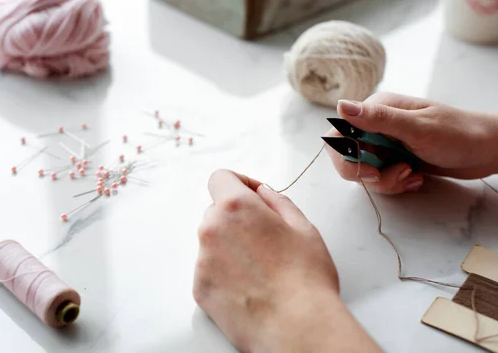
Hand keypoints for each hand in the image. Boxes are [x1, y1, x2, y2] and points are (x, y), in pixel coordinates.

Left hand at [193, 170, 380, 352]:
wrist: (298, 328)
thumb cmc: (306, 279)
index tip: (253, 196)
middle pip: (216, 211)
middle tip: (265, 236)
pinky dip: (225, 272)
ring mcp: (202, 261)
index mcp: (235, 208)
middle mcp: (211, 230)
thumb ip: (277, 201)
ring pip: (213, 242)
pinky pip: (209, 269)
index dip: (239, 183)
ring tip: (261, 267)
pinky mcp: (200, 288)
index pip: (220, 178)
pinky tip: (250, 286)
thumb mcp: (304, 226)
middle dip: (237, 217)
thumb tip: (262, 193)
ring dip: (230, 246)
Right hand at [326, 92, 497, 194]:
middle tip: (397, 175)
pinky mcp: (394, 160)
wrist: (488, 150)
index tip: (371, 171)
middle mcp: (376, 126)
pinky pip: (381, 179)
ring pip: (364, 172)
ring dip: (387, 182)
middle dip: (368, 174)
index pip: (338, 134)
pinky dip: (396, 184)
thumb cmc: (458, 133)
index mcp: (377, 110)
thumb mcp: (417, 127)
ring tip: (413, 175)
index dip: (346, 157)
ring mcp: (385, 144)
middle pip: (348, 157)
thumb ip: (378, 118)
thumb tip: (341, 106)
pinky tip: (417, 178)